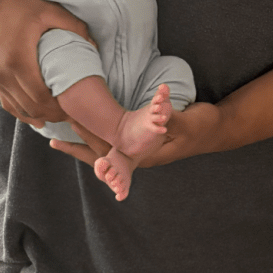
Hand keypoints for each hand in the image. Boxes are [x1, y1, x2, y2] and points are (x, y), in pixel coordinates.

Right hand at [0, 0, 92, 126]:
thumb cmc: (16, 3)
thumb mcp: (50, 11)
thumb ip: (74, 28)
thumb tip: (93, 46)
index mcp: (17, 59)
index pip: (41, 98)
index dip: (60, 109)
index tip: (76, 110)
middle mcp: (2, 73)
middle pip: (31, 107)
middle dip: (53, 114)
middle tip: (73, 114)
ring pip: (17, 108)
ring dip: (38, 114)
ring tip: (59, 114)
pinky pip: (6, 102)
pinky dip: (22, 110)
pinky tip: (37, 113)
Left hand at [50, 102, 222, 167]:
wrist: (217, 129)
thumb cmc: (203, 127)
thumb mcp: (188, 122)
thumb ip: (171, 120)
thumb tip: (158, 115)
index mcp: (147, 155)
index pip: (112, 152)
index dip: (91, 141)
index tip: (71, 128)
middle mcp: (141, 156)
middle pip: (103, 155)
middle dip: (79, 147)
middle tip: (54, 139)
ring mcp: (142, 150)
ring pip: (107, 151)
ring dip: (85, 146)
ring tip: (62, 140)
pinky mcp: (144, 142)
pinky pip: (116, 144)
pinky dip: (100, 139)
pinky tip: (91, 134)